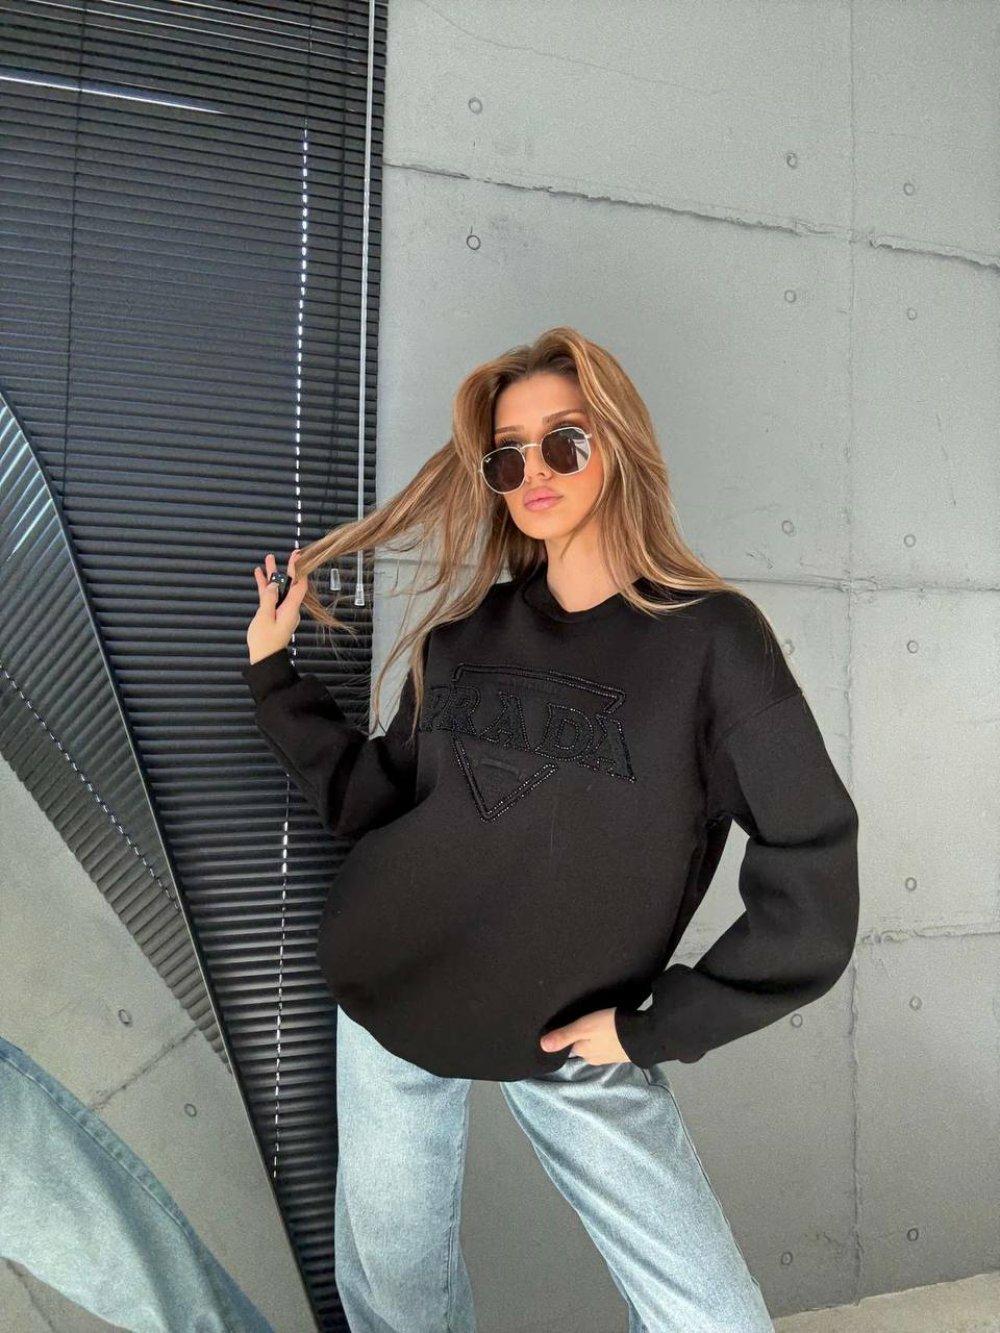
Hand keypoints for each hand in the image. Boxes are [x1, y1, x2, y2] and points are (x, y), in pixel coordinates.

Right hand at [246, 550, 308, 664]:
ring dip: (273, 575)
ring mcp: (280, 610)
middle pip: (290, 584)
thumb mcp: (265, 619)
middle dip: (288, 568)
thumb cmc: (265, 642)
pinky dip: (265, 586)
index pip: (299, 586)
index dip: (300, 570)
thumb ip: (268, 600)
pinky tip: (259, 574)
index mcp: (291, 609)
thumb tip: (273, 586)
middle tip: (291, 553)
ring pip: (278, 588)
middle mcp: (288, 608)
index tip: (299, 557)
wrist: (264, 659)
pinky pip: (270, 596)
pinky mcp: (272, 613)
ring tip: (267, 559)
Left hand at [539, 1007, 631, 1065]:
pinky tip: (609, 1031)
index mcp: (584, 1053)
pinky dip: (607, 1040)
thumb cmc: (610, 1027)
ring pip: (596, 1047)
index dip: (566, 1039)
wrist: (645, 1034)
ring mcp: (610, 1056)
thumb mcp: (584, 1027)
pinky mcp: (623, 1052)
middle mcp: (595, 1058)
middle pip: (583, 1048)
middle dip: (580, 1039)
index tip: (564, 1029)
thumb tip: (542, 1047)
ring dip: (594, 1039)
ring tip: (595, 1026)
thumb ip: (564, 1036)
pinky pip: (609, 1046)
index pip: (569, 1048)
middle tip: (580, 1024)